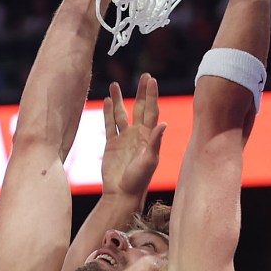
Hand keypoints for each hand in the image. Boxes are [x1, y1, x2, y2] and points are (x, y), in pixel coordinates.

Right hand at [101, 73, 165, 205]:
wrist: (121, 194)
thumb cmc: (138, 180)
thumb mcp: (149, 161)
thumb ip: (155, 142)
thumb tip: (163, 123)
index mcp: (149, 137)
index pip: (152, 111)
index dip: (152, 95)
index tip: (152, 80)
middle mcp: (137, 135)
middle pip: (140, 108)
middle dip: (142, 93)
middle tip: (144, 76)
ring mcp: (124, 139)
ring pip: (121, 114)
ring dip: (119, 100)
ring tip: (115, 84)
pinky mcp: (111, 144)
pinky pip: (109, 125)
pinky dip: (107, 113)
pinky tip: (106, 101)